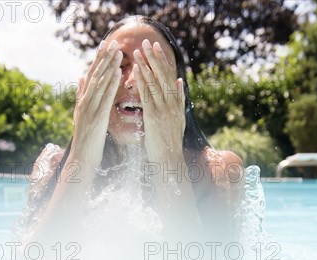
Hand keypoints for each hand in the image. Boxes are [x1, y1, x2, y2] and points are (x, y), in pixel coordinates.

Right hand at [70, 39, 122, 169]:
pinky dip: (111, 84)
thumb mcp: (81, 115)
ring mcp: (90, 110)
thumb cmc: (85, 141)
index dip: (98, 60)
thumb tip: (80, 77)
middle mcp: (85, 103)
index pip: (91, 76)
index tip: (105, 45)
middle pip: (95, 76)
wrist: (82, 160)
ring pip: (100, 84)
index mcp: (83, 101)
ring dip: (109, 66)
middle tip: (113, 42)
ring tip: (117, 52)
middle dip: (104, 59)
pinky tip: (117, 73)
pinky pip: (105, 98)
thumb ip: (80, 96)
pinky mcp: (97, 119)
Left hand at [133, 39, 185, 163]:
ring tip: (139, 51)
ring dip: (146, 65)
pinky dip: (142, 81)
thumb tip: (179, 81)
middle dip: (155, 58)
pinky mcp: (154, 116)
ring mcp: (164, 109)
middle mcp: (172, 104)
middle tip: (147, 42)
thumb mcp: (178, 119)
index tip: (156, 48)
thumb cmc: (170, 143)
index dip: (162, 61)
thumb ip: (179, 99)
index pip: (169, 77)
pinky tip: (137, 70)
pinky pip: (147, 95)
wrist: (169, 160)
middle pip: (163, 75)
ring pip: (155, 82)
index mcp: (177, 103)